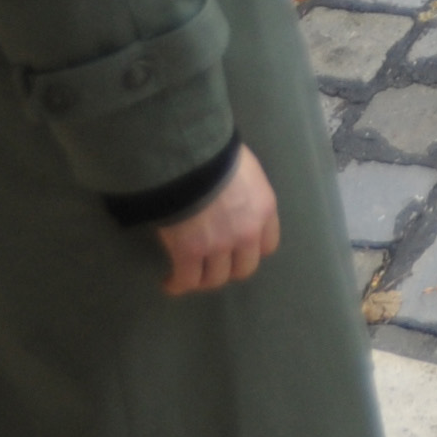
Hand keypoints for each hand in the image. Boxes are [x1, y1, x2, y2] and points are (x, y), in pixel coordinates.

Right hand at [156, 146, 279, 297]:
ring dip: (202, 279)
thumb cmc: (216, 152)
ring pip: (215, 279)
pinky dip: (177, 284)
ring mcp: (218, 246)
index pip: (267, 245)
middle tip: (212, 265)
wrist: (190, 155)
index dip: (251, 250)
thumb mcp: (244, 169)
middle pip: (244, 268)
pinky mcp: (189, 253)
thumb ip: (243, 190)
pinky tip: (168, 281)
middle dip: (228, 269)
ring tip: (188, 275)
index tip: (238, 249)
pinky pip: (186, 279)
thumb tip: (230, 194)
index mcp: (263, 210)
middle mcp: (247, 233)